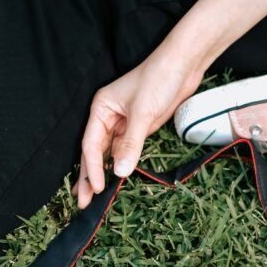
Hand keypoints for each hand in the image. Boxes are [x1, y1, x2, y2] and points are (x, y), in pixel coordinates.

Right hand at [75, 50, 203, 207]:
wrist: (183, 65)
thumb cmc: (159, 79)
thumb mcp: (143, 113)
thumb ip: (131, 144)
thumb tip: (120, 172)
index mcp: (101, 109)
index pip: (91, 144)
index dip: (92, 168)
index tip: (95, 188)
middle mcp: (108, 116)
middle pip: (95, 151)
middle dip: (88, 176)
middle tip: (82, 201)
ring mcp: (124, 123)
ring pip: (109, 153)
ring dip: (103, 173)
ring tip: (93, 196)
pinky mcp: (139, 127)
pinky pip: (125, 149)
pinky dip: (119, 164)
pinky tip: (114, 178)